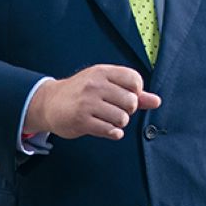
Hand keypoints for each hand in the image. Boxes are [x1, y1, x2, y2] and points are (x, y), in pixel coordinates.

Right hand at [24, 64, 161, 140]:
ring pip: (122, 118)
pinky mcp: (81, 120)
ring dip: (119, 123)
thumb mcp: (104, 85)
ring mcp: (87, 103)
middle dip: (128, 110)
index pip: (135, 80)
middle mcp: (95, 85)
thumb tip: (157, 101)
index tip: (124, 96)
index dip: (135, 92)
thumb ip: (132, 92)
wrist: (49, 103)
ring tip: (107, 119)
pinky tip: (104, 127)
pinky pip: (111, 131)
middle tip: (114, 109)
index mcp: (102, 72)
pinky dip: (112, 132)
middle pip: (131, 102)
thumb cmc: (81, 93)